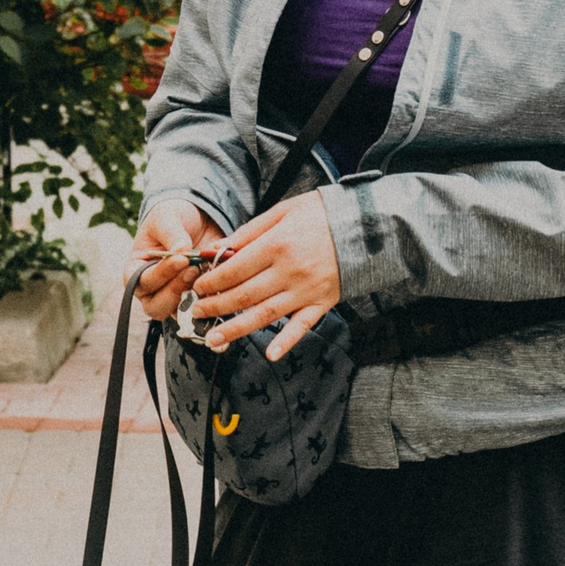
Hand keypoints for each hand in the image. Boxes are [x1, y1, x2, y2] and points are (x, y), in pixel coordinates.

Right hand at [133, 200, 223, 322]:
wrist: (198, 222)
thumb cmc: (173, 217)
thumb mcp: (167, 217)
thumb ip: (171, 232)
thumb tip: (182, 250)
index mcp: (136, 270)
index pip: (139, 282)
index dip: (159, 275)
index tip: (181, 259)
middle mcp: (151, 290)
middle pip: (155, 306)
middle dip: (175, 290)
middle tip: (193, 268)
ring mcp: (173, 299)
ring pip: (178, 313)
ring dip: (192, 297)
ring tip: (205, 273)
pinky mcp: (195, 300)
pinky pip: (201, 310)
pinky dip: (210, 298)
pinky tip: (219, 281)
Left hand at [191, 191, 342, 360]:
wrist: (367, 225)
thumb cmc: (321, 214)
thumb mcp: (282, 211)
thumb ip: (248, 232)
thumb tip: (216, 249)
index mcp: (277, 245)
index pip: (234, 270)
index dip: (212, 281)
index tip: (199, 286)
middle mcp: (290, 271)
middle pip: (243, 295)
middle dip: (216, 305)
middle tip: (197, 311)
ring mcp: (306, 290)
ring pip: (265, 315)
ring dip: (236, 329)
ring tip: (213, 338)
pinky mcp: (323, 303)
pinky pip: (302, 326)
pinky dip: (286, 342)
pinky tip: (269, 354)